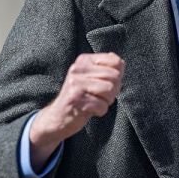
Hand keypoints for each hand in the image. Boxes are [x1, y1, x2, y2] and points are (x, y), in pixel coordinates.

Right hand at [29, 52, 124, 167]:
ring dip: (107, 101)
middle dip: (113, 90)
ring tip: (95, 102)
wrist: (57, 117)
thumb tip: (121, 62)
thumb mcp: (91, 77)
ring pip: (110, 89)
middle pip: (115, 76)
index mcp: (84, 60)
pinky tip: (89, 110)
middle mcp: (78, 69)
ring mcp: (76, 84)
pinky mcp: (76, 100)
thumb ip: (106, 69)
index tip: (105, 83)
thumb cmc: (80, 96)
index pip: (116, 62)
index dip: (117, 76)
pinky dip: (100, 111)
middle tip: (100, 96)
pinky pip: (102, 106)